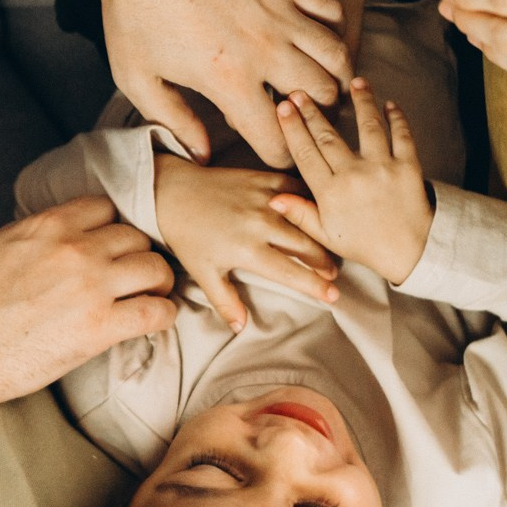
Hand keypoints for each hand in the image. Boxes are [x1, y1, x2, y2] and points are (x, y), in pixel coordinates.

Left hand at [0, 0, 351, 166]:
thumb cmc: (131, 8)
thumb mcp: (137, 77)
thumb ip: (173, 120)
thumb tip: (201, 153)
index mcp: (230, 81)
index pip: (277, 141)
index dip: (276, 155)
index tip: (269, 148)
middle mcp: (265, 50)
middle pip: (319, 99)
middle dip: (314, 115)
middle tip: (300, 115)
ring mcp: (280, 11)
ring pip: (336, 57)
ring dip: (333, 76)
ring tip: (319, 82)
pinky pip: (329, 10)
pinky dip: (329, 29)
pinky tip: (312, 35)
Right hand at [0, 196, 177, 455]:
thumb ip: (26, 233)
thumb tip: (41, 233)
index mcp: (48, 226)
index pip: (105, 207)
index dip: (112, 227)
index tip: (112, 245)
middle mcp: (76, 249)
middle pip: (136, 236)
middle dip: (138, 255)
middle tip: (134, 274)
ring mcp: (92, 287)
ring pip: (156, 268)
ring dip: (158, 282)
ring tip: (152, 295)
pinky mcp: (102, 328)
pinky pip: (157, 311)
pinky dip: (163, 315)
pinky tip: (155, 319)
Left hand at [153, 155, 338, 329]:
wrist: (173, 193)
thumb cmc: (188, 237)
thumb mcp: (203, 273)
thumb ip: (225, 301)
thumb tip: (241, 327)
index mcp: (247, 250)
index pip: (290, 272)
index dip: (314, 286)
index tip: (333, 296)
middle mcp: (260, 223)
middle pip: (306, 246)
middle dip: (324, 262)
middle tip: (333, 274)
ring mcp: (264, 198)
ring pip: (306, 218)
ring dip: (322, 234)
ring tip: (331, 247)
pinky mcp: (264, 179)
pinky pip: (296, 189)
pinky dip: (309, 201)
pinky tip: (318, 213)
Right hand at [270, 80, 434, 285]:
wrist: (409, 252)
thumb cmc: (364, 244)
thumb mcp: (326, 235)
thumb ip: (300, 214)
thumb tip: (273, 199)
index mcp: (331, 194)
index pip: (306, 154)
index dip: (293, 129)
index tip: (283, 108)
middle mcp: (354, 177)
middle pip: (329, 136)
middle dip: (313, 112)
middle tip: (301, 91)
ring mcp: (382, 169)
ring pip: (368, 126)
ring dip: (361, 101)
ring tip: (354, 82)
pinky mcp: (408, 167)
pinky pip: (402, 135)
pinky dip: (397, 118)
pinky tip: (389, 104)